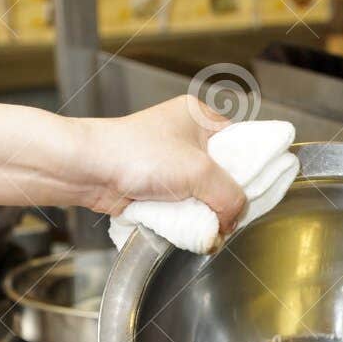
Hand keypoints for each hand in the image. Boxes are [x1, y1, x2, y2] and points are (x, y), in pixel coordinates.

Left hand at [71, 96, 247, 228]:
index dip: (250, 174)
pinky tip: (181, 223)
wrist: (89, 170)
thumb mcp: (199, 172)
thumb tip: (236, 218)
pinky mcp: (156, 186)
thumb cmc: (135, 154)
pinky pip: (182, 207)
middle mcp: (187, 138)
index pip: (242, 146)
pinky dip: (183, 219)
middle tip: (225, 215)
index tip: (253, 197)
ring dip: (202, 213)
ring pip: (202, 195)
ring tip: (198, 220)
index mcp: (201, 118)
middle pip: (223, 176)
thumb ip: (230, 196)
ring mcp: (170, 164)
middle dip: (223, 200)